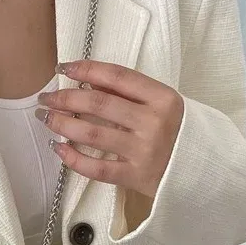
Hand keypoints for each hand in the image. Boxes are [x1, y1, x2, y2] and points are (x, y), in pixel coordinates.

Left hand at [35, 59, 183, 198]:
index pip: (116, 76)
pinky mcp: (134, 176)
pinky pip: (96, 168)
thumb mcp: (162, 105)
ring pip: (91, 133)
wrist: (199, 171)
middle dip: (65, 98)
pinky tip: (58, 149)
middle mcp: (152, 122)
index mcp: (162, 97)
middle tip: (46, 98)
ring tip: (47, 119)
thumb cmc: (176, 134)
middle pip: (98, 103)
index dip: (86, 69)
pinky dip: (73, 158)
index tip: (63, 68)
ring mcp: (142, 151)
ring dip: (62, 124)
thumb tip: (87, 81)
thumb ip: (130, 94)